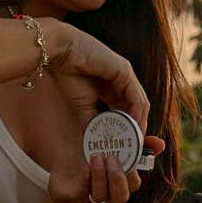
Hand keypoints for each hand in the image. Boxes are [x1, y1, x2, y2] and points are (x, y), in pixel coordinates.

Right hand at [43, 22, 148, 136]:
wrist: (60, 54)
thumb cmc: (67, 75)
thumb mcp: (83, 107)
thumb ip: (94, 123)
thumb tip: (98, 143)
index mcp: (113, 87)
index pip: (128, 111)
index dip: (129, 129)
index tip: (127, 146)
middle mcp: (123, 81)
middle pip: (138, 108)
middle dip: (138, 130)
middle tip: (134, 148)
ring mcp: (126, 75)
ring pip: (141, 104)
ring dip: (139, 124)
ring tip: (133, 142)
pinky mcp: (125, 71)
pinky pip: (137, 96)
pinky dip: (136, 114)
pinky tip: (131, 127)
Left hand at [47, 134, 164, 202]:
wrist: (62, 156)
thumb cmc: (89, 146)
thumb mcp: (112, 138)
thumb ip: (136, 139)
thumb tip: (160, 144)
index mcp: (119, 178)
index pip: (134, 182)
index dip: (134, 173)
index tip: (132, 158)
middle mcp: (107, 189)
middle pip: (122, 195)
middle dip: (118, 178)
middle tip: (112, 158)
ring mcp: (90, 192)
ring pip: (103, 196)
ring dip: (102, 177)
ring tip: (96, 157)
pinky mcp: (74, 193)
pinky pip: (82, 192)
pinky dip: (86, 179)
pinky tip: (84, 167)